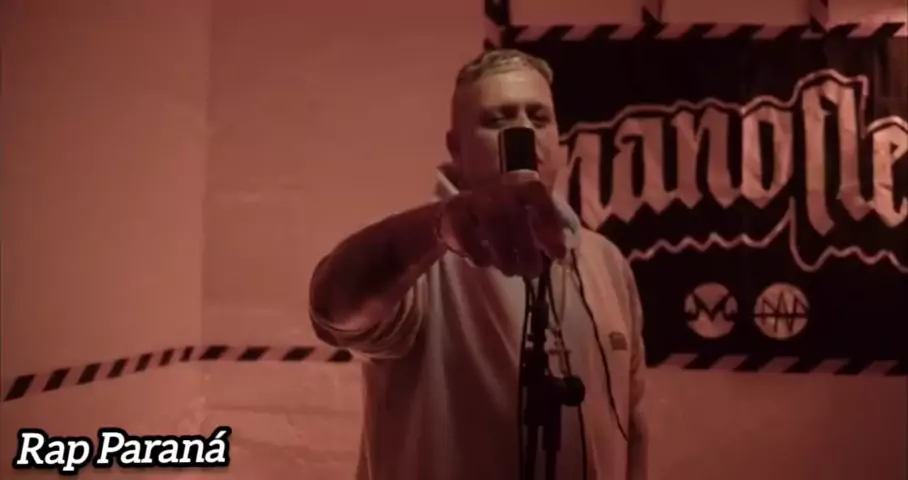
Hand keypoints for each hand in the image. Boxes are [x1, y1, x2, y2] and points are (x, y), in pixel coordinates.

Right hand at [437, 172, 567, 277]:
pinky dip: (478, 253)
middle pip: (514, 215)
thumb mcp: (528, 222)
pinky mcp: (453, 213)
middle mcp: (498, 189)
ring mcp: (474, 199)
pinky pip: (466, 233)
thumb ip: (546, 232)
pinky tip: (486, 263)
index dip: (550, 222)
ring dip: (505, 254)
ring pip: (492, 221)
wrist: (457, 215)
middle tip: (533, 271)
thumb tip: (563, 252)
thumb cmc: (503, 221)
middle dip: (526, 250)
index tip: (558, 253)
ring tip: (511, 271)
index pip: (538, 194)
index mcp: (521, 187)